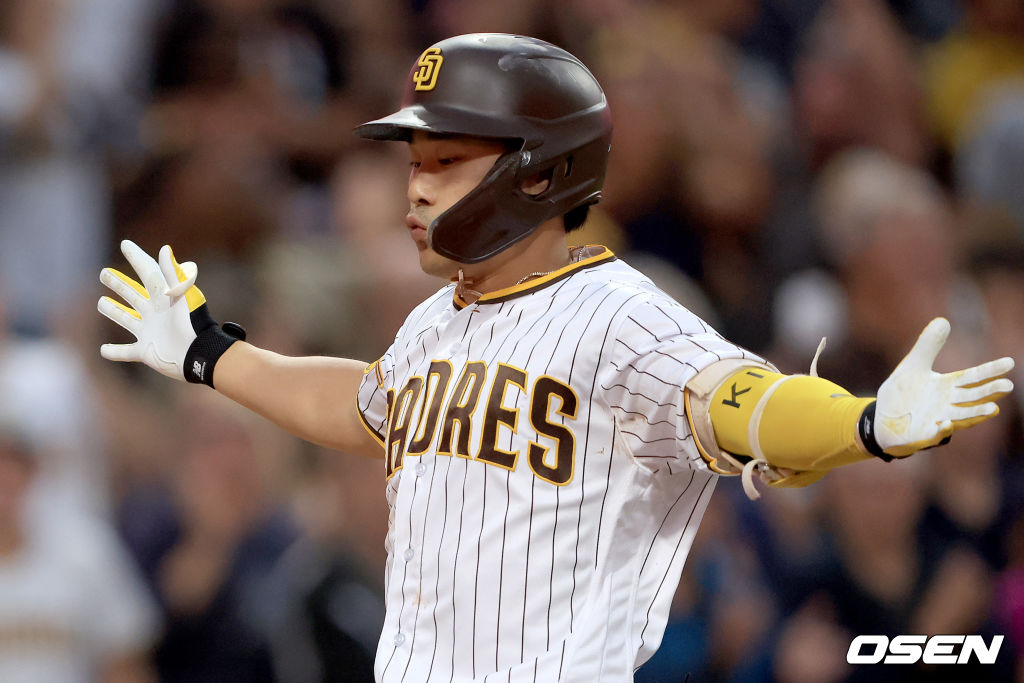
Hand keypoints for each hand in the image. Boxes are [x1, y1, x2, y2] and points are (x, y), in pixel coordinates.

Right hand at [98, 240, 242, 385]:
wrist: (198, 355)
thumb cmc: (191, 324)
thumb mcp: (181, 296)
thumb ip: (173, 273)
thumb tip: (164, 249)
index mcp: (163, 298)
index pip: (148, 272)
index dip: (137, 257)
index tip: (125, 244)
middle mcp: (154, 313)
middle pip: (132, 294)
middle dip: (119, 284)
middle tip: (104, 273)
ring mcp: (149, 332)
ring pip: (127, 319)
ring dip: (114, 311)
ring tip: (101, 303)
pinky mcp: (146, 352)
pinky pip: (126, 351)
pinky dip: (115, 352)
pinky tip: (103, 350)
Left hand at [867, 318, 1013, 456]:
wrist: (881, 419)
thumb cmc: (903, 393)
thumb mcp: (913, 365)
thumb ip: (928, 346)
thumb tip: (943, 320)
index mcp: (947, 387)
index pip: (972, 377)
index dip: (990, 370)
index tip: (1009, 362)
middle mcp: (947, 405)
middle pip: (972, 397)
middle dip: (989, 392)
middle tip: (1007, 385)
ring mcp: (937, 421)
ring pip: (961, 417)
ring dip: (976, 414)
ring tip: (993, 409)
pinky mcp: (923, 435)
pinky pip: (934, 434)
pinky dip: (941, 430)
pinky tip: (946, 423)